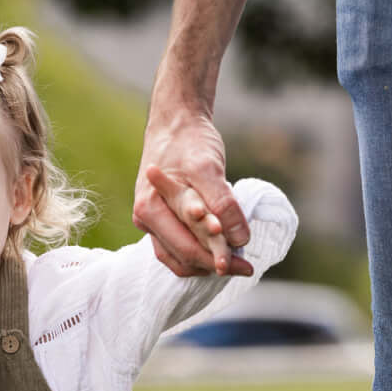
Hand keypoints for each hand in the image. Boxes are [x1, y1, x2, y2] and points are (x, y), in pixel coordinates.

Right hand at [133, 106, 251, 276]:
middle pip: (183, 257)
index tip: (245, 265)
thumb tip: (238, 239)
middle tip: (246, 267)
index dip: (217, 258)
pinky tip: (219, 253)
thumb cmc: (189, 142)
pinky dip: (199, 254)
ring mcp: (151, 222)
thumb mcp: (208, 168)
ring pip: (179, 258)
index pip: (187, 247)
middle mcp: (145, 220)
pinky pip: (178, 249)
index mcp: (150, 209)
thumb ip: (222, 204)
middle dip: (215, 264)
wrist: (176, 122)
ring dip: (207, 263)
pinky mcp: (162, 220)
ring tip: (236, 263)